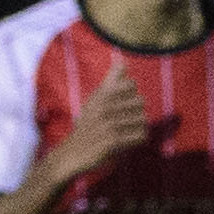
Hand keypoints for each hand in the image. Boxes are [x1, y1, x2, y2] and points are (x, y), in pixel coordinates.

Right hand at [40, 72, 151, 194]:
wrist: (71, 153)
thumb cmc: (88, 124)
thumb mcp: (96, 99)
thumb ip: (111, 79)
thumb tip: (122, 59)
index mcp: (100, 94)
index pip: (131, 85)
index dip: (130, 96)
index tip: (118, 106)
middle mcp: (103, 106)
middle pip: (140, 102)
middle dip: (135, 113)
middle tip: (122, 123)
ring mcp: (108, 123)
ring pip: (142, 120)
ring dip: (137, 128)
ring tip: (124, 133)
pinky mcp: (112, 140)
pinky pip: (140, 136)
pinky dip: (137, 140)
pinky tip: (126, 142)